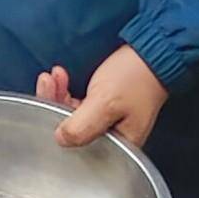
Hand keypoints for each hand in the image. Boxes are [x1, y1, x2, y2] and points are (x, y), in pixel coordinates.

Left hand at [35, 46, 167, 149]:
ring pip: (73, 114)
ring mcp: (108, 122)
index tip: (44, 103)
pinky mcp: (106, 108)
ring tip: (54, 75)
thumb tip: (60, 140)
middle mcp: (113, 138)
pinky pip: (80, 104)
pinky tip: (62, 76)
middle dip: (55, 103)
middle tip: (47, 82)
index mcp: (119, 146)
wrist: (154, 50)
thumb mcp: (106, 103)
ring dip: (60, 94)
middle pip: (73, 129)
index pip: (79, 144)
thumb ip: (82, 126)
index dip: (57, 125)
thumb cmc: (137, 77)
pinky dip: (68, 90)